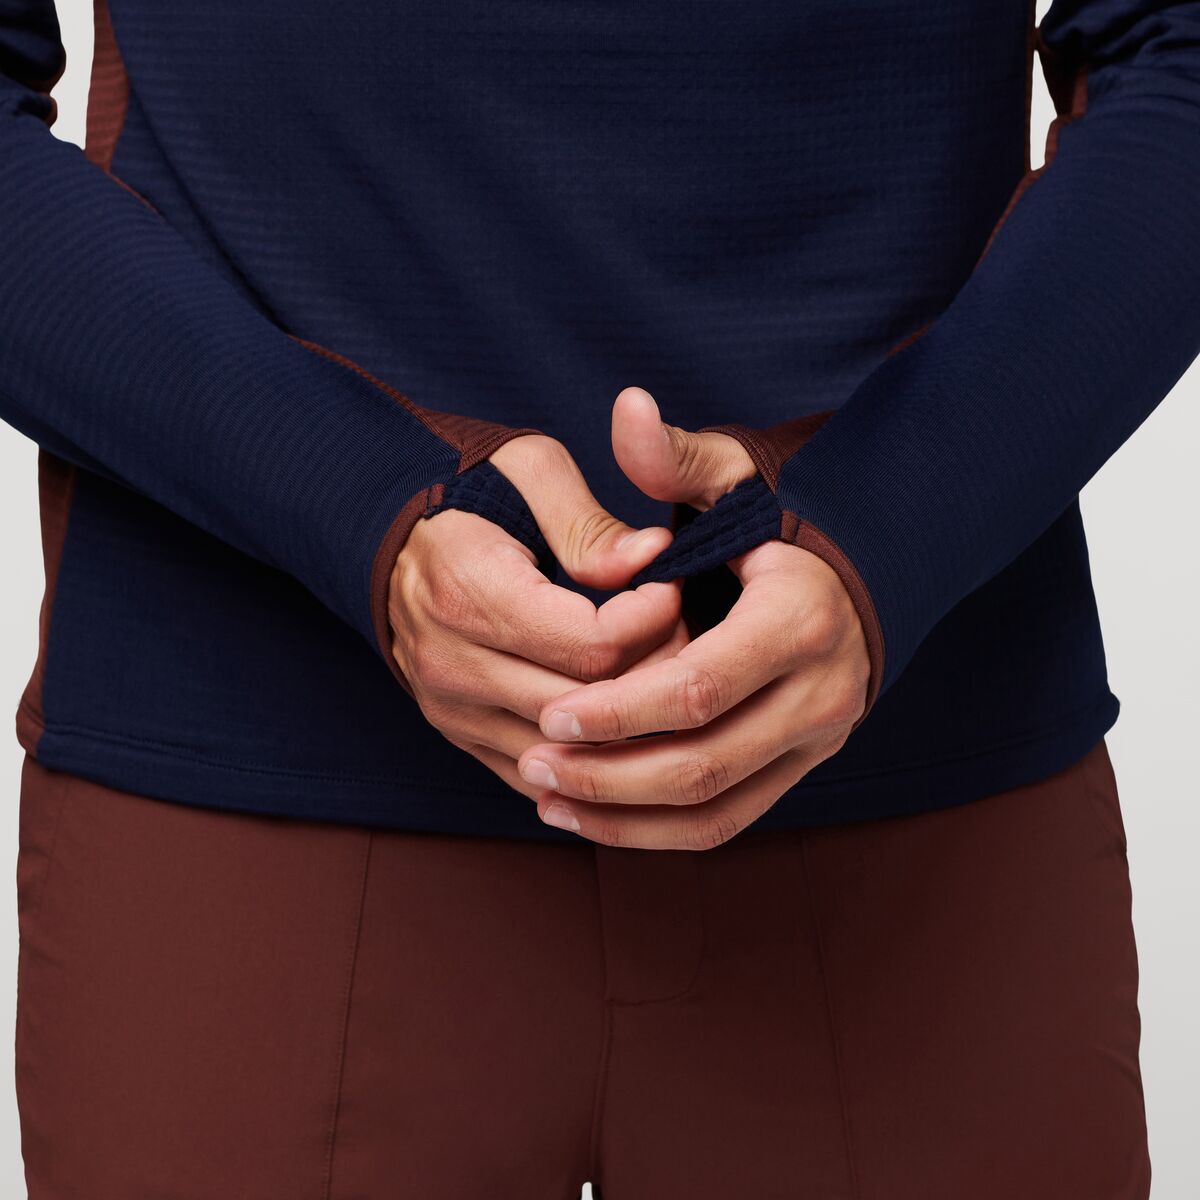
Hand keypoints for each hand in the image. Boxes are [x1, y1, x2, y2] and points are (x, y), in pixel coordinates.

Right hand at [389, 432, 687, 796]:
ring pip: (571, 752)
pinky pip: (543, 776)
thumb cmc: (471, 496)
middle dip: (657, 674)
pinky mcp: (461, 736)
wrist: (392, 539)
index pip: (592, 645)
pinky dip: (593, 758)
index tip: (671, 583)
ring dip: (631, 721)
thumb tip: (652, 558)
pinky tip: (629, 719)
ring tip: (661, 668)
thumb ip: (589, 524)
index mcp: (469, 592)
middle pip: (590, 708)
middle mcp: (453, 664)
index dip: (653, 619)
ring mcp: (453, 710)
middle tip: (683, 630)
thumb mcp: (527, 471)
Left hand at [516, 388, 871, 848]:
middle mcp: (821, 692)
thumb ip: (676, 458)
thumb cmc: (775, 529)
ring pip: (713, 807)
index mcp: (799, 618)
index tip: (550, 714)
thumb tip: (626, 408)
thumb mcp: (736, 480)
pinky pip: (726, 822)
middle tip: (533, 763)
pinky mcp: (801, 769)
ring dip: (623, 815)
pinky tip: (589, 818)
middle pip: (703, 761)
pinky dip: (655, 831)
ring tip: (546, 799)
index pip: (701, 686)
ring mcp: (817, 741)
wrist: (856, 582)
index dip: (620, 709)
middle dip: (608, 773)